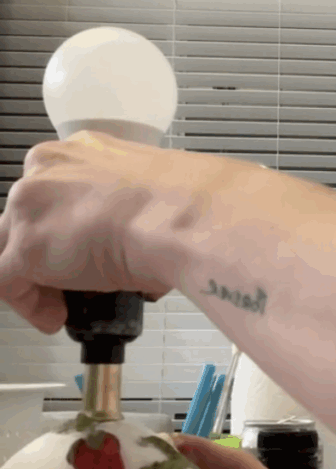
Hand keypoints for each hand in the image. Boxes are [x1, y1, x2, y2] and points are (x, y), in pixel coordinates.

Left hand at [0, 131, 232, 331]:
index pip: (55, 194)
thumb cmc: (186, 205)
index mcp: (82, 150)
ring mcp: (30, 207)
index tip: (84, 255)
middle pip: (28, 220)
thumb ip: (129, 215)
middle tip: (75, 284)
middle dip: (48, 256)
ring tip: (66, 306)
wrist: (183, 217)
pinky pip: (5, 282)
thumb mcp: (153, 198)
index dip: (67, 232)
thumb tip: (135, 248)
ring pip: (11, 248)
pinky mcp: (26, 247)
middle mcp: (47, 169)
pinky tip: (56, 318)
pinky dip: (29, 305)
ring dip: (36, 281)